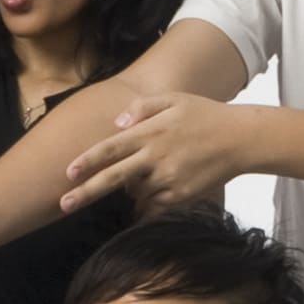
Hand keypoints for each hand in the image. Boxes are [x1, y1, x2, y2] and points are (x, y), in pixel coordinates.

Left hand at [59, 95, 250, 214]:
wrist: (241, 139)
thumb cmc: (205, 115)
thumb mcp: (174, 99)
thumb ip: (142, 107)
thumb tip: (117, 122)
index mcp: (150, 132)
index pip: (111, 148)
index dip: (87, 161)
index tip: (68, 173)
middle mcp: (155, 157)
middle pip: (112, 178)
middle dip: (85, 193)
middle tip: (63, 205)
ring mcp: (168, 179)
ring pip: (134, 193)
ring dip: (131, 189)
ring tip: (152, 171)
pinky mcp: (180, 196)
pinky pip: (153, 204)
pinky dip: (149, 201)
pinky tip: (159, 188)